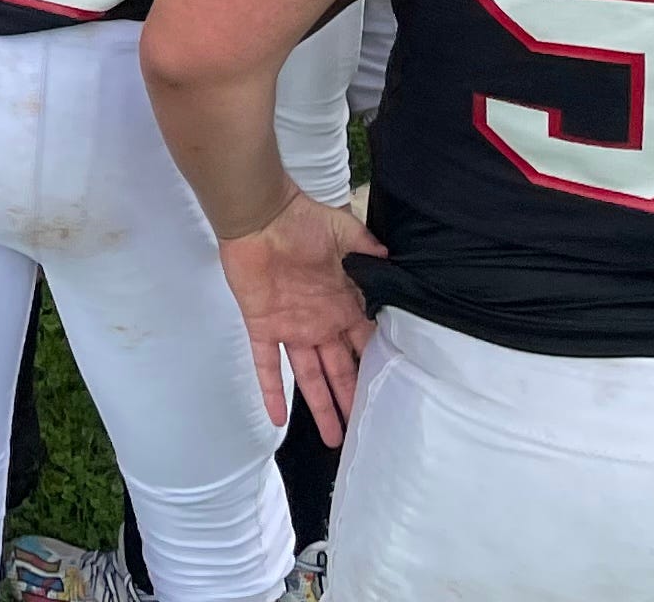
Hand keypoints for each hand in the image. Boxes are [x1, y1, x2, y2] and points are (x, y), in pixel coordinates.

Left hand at [215, 190, 382, 442]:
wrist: (259, 215)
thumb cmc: (303, 221)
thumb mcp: (345, 232)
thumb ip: (368, 249)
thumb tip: (393, 261)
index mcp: (341, 304)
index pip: (363, 343)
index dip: (375, 366)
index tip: (392, 393)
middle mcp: (320, 323)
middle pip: (339, 370)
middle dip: (352, 398)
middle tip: (364, 430)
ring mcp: (291, 328)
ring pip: (310, 377)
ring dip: (322, 407)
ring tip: (335, 439)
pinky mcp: (263, 326)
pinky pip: (267, 365)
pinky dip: (272, 392)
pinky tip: (279, 420)